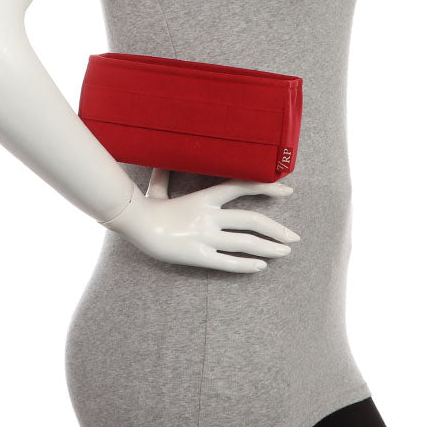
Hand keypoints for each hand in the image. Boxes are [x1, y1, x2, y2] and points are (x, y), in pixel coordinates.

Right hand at [102, 168, 300, 272]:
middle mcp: (210, 216)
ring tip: (286, 252)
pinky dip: (247, 265)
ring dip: (269, 248)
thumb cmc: (146, 206)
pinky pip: (228, 262)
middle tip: (295, 237)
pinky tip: (262, 267)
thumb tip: (161, 159)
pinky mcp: (198, 256)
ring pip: (245, 243)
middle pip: (252, 221)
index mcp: (205, 197)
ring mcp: (205, 236)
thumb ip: (167, 174)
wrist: (132, 224)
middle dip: (277, 229)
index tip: (287, 191)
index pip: (242, 186)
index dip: (267, 187)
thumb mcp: (159, 186)